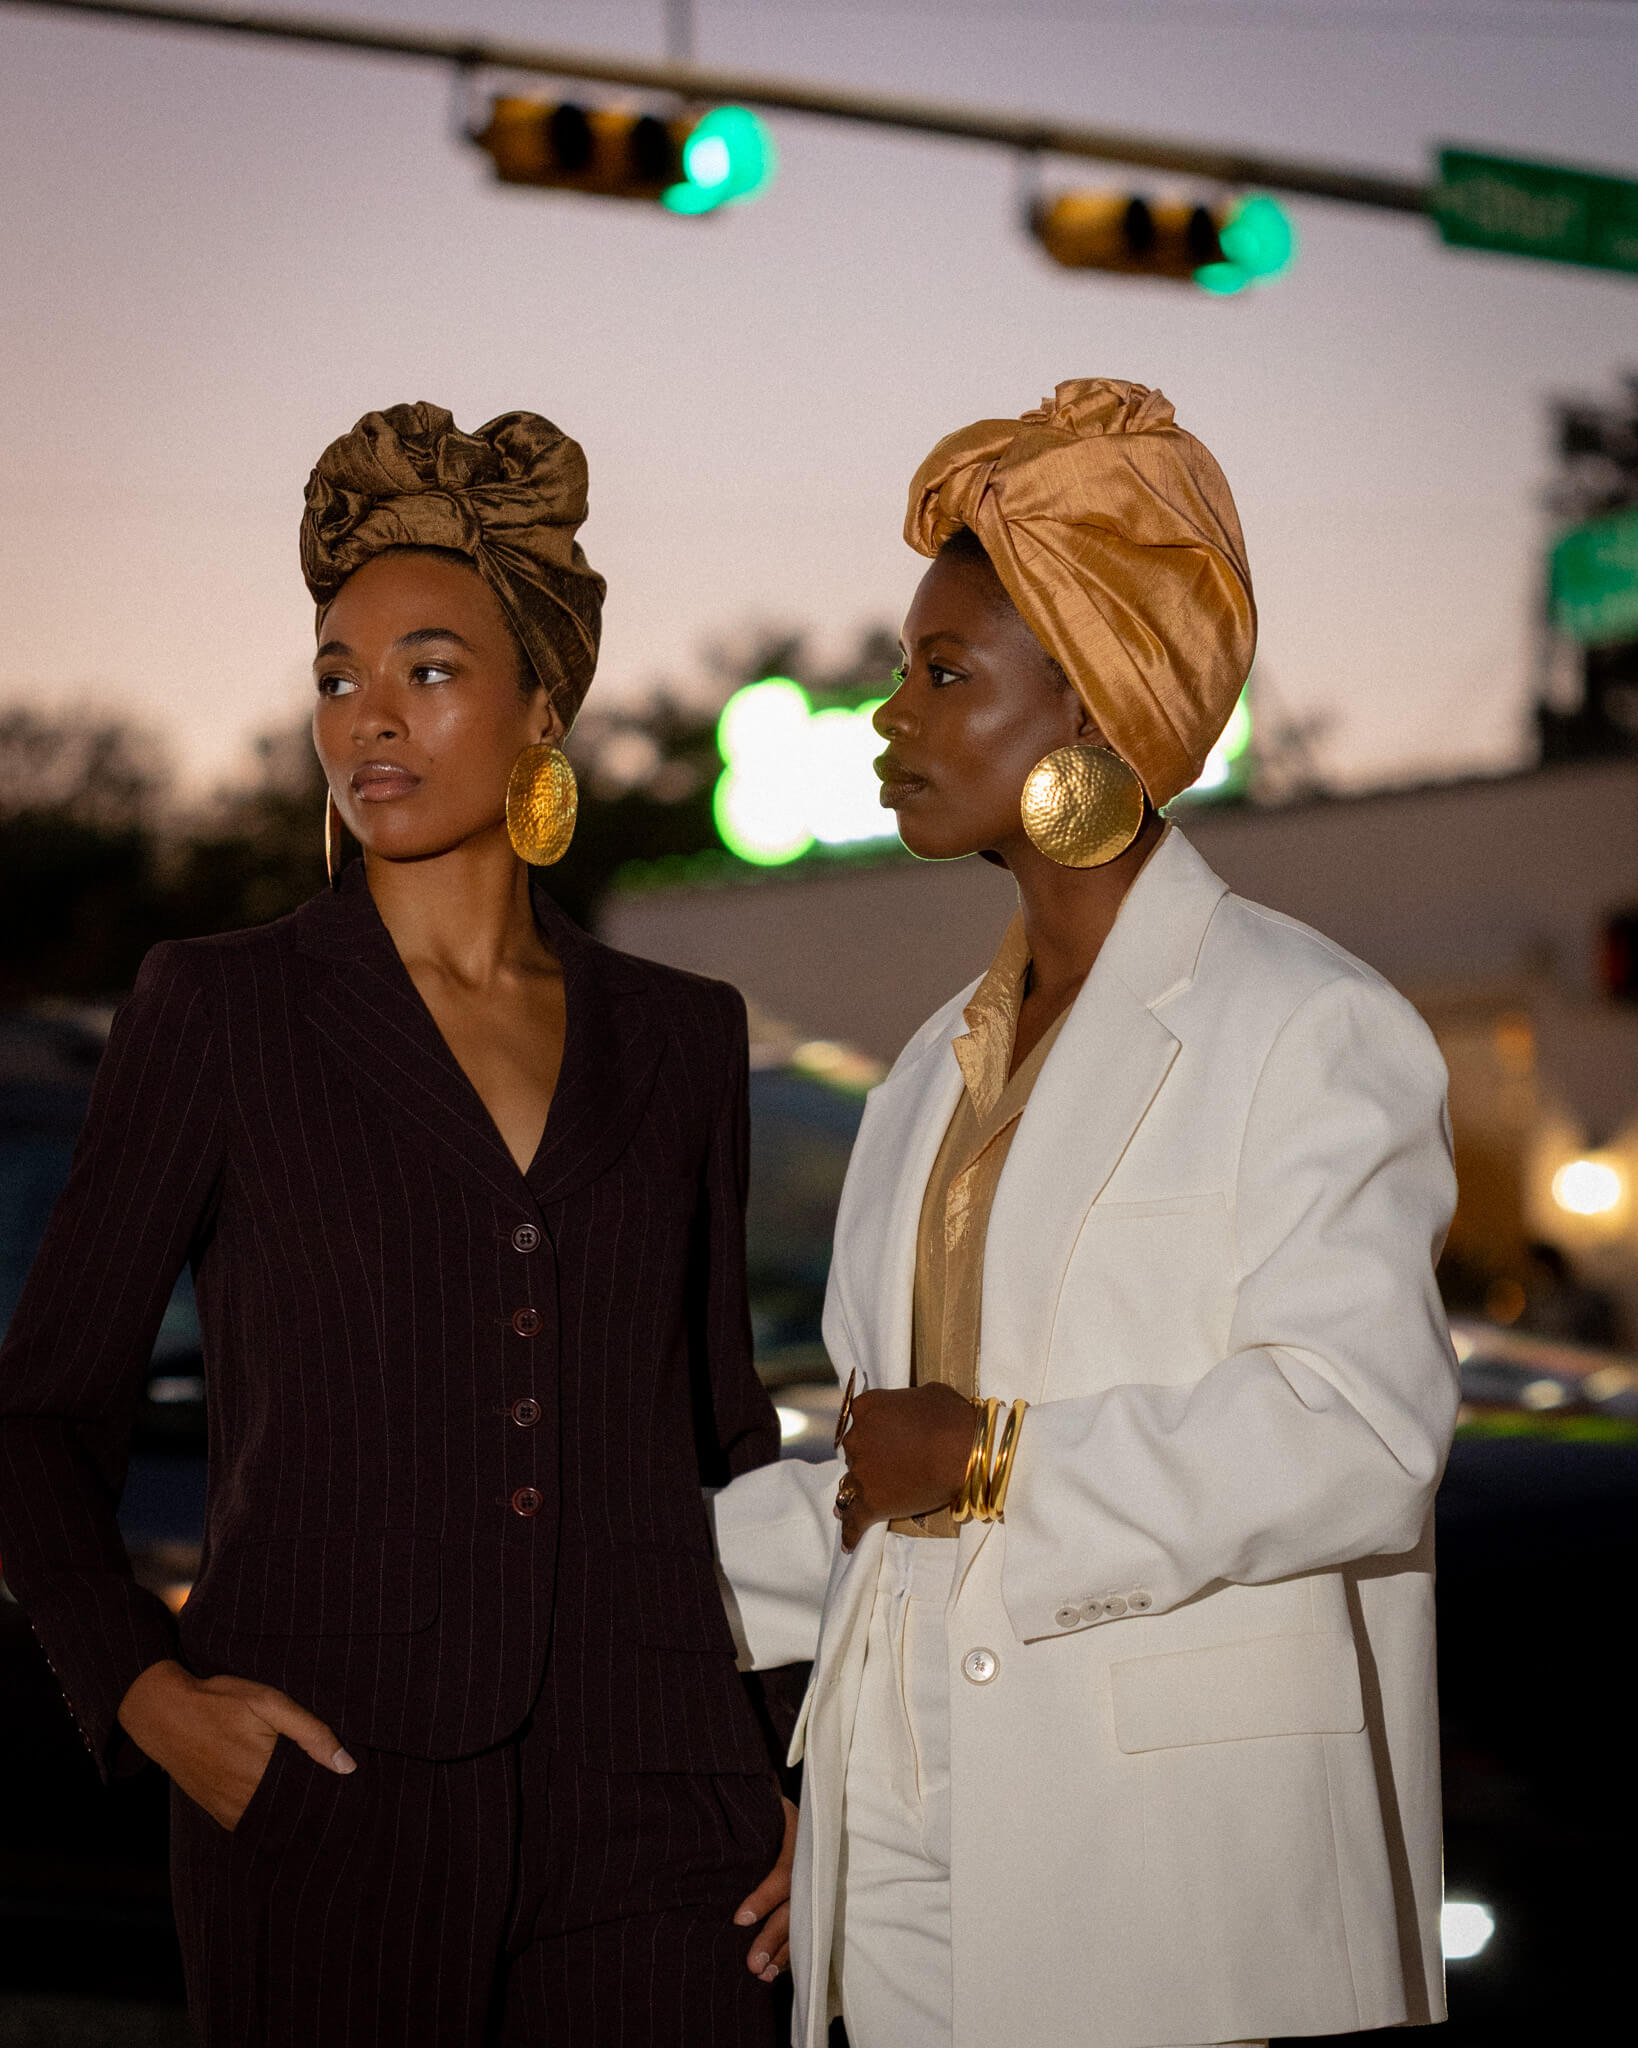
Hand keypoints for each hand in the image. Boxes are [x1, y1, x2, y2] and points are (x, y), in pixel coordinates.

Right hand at [117, 1658, 354, 1830]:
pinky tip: (279, 1795)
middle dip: (313, 1803)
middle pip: (293, 1812)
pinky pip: (251, 1821)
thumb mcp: (269, 1703)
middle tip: (336, 1792)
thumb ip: (311, 1733)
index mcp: (264, 1776)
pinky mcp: (217, 1812)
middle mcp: (246, 1802)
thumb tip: (348, 1766)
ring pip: (273, 1820)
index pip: (311, 1798)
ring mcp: (229, 1811)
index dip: (331, 1794)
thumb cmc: (219, 1702)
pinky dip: (268, 1812)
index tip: (350, 1791)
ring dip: (290, 1810)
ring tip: (309, 1792)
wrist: (163, 1713)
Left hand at [733, 1794, 797, 1980]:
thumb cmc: (762, 1805)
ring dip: (783, 1951)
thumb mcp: (759, 1806)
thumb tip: (707, 1841)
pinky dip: (791, 1950)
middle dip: (773, 1937)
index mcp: (799, 1835)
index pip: (784, 1873)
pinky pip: (806, 1927)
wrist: (781, 1802)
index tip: (740, 1920)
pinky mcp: (813, 1896)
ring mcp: (814, 1880)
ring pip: (802, 1921)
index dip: (764, 1898)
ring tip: (762, 1974)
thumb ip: (742, 1821)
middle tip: (753, 1964)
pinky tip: (776, 1970)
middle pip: (795, 1905)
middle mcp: (810, 1861)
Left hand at [835, 1384, 974, 1550]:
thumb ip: (906, 1402)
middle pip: (856, 1450)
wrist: (966, 1453)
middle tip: (892, 1465)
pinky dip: (851, 1532)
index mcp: (867, 1407)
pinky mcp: (870, 1503)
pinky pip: (854, 1521)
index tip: (885, 1436)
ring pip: (850, 1484)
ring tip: (856, 1503)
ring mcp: (860, 1472)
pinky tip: (849, 1543)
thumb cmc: (952, 1419)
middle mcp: (856, 1438)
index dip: (874, 1428)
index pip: (860, 1417)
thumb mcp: (929, 1393)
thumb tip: (909, 1409)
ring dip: (857, 1491)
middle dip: (870, 1457)